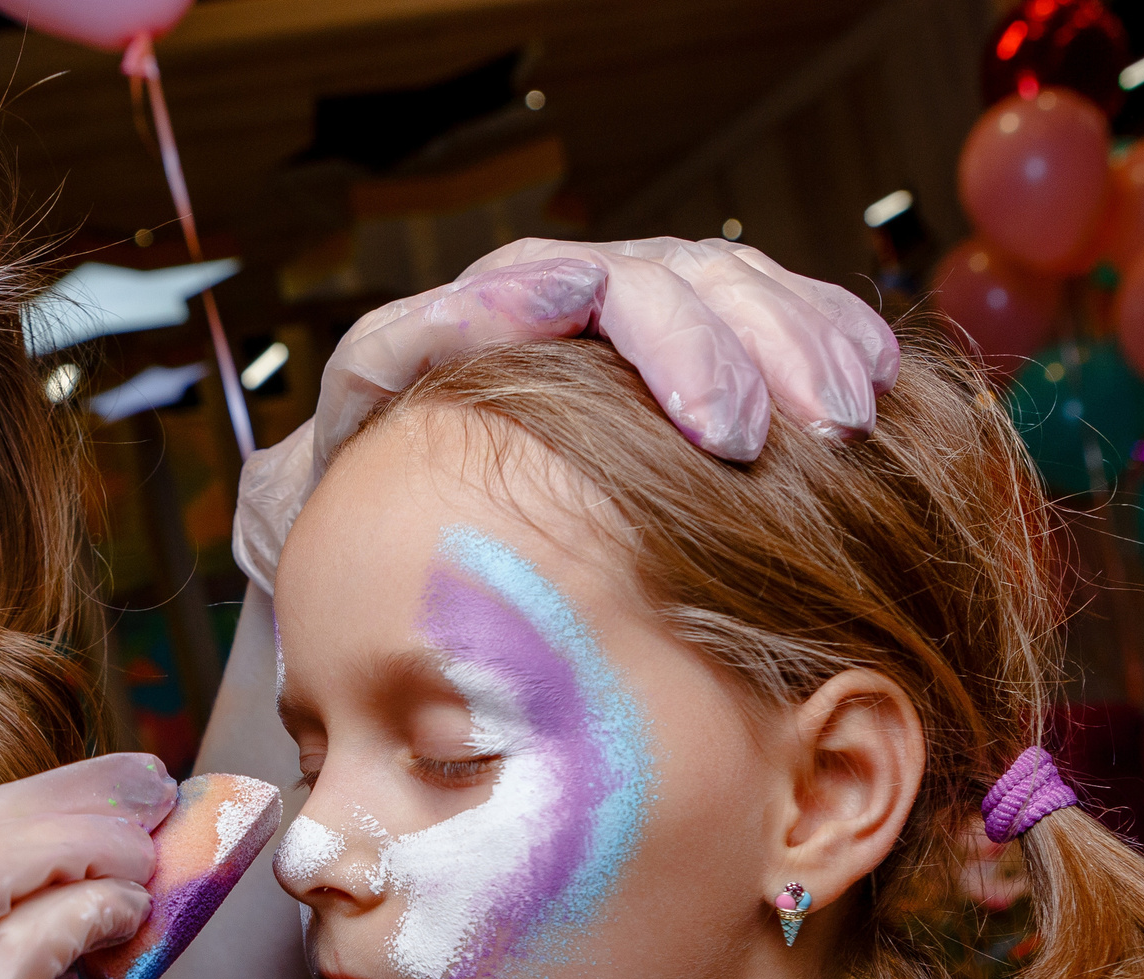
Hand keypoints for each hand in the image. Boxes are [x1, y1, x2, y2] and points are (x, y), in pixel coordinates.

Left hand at [232, 236, 900, 590]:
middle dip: (684, 343)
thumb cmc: (364, 529)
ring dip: (776, 338)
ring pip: (704, 284)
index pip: (469, 306)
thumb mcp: (302, 523)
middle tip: (738, 431)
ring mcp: (614, 315)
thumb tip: (277, 496)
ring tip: (832, 413)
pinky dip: (819, 333)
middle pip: (615, 286)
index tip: (560, 311)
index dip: (507, 303)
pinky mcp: (686, 339)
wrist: (416, 521)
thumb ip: (288, 503)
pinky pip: (763, 310)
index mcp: (424, 351)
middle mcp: (526, 310)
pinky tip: (865, 376)